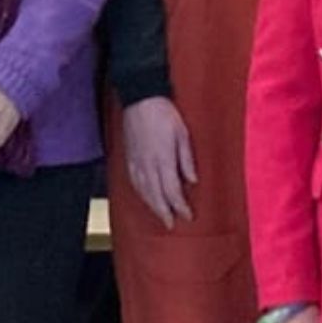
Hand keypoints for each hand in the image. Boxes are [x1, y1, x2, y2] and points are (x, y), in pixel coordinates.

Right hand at [120, 97, 196, 227]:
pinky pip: (134, 182)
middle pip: (156, 196)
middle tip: (171, 224)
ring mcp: (136, 162)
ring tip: (160, 215)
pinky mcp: (129, 157)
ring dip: (152, 206)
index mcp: (163, 159)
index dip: (180, 206)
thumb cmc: (164, 112)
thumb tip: (192, 181)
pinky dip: (141, 194)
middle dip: (164, 212)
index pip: (172, 191)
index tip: (188, 215)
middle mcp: (148, 165)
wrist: (140, 98)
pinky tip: (145, 197)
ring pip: (143, 191)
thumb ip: (186, 159)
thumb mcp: (182, 134)